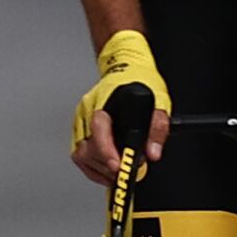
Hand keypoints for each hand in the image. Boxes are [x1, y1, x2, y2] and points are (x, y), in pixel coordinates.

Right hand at [70, 29, 167, 181]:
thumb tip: (152, 152)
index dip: (107, 152)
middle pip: (88, 147)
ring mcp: (81, 120)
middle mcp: (88, 111)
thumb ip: (157, 128)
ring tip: (117, 171)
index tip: (117, 166)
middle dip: (108, 165)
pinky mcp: (80, 128)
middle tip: (126, 170)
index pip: (99, 130)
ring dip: (99, 168)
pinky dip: (92, 167)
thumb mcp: (158, 101)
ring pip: (81, 154)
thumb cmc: (139, 80)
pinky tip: (105, 169)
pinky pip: (79, 154)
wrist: (127, 65)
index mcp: (104, 103)